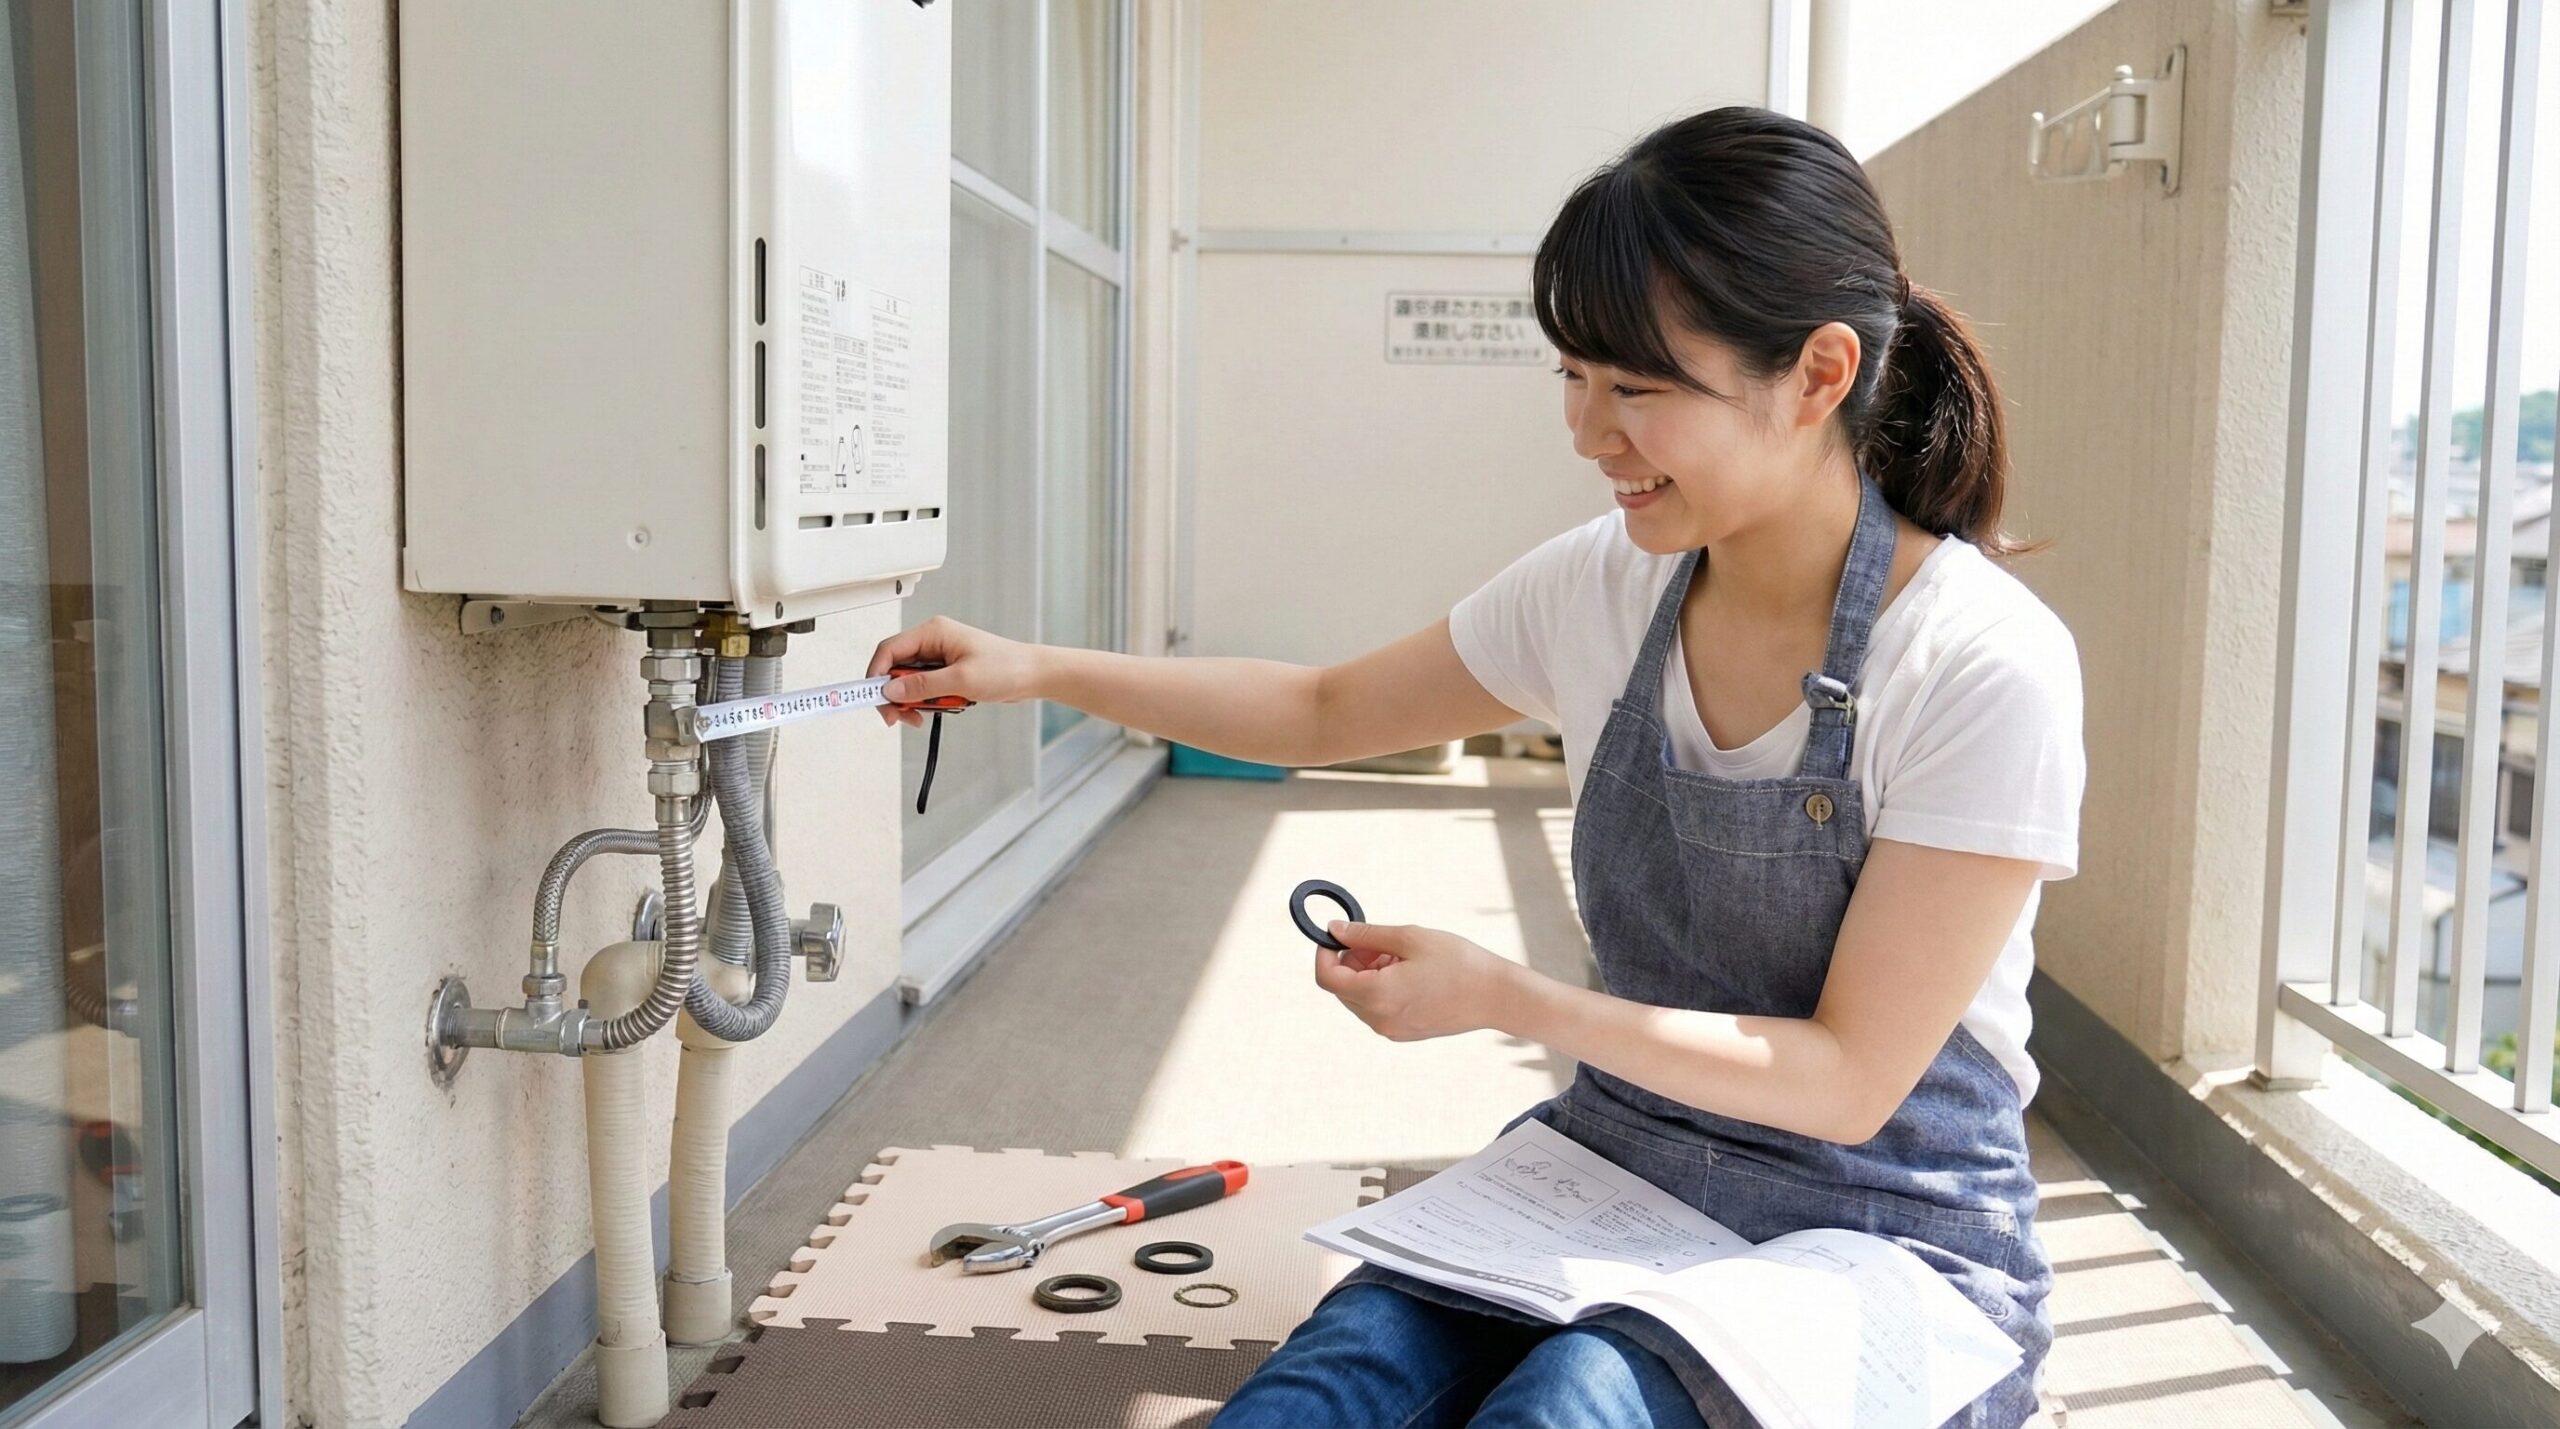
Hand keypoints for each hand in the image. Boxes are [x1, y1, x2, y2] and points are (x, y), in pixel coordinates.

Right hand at [865, 615, 1043, 727]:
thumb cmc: (1006, 668)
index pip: (889, 650)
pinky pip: (923, 687)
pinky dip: (925, 701)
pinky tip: (936, 710)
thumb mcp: (961, 680)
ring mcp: (939, 656)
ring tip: (923, 716)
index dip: (876, 675)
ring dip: (911, 701)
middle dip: (894, 695)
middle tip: (899, 718)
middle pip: (895, 667)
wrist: (1033, 675)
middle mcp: (933, 641)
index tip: (874, 699)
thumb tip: (891, 691)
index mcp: (933, 632)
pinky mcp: (946, 670)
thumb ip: (922, 686)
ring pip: (908, 680)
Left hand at [1311, 921, 1527, 1041]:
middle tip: (1380, 942)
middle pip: (1343, 988)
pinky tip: (1409, 973)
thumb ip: (1366, 934)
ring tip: (1400, 955)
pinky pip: (1378, 1009)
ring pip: (1360, 998)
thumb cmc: (1457, 962)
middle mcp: (1379, 1019)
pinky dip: (1382, 988)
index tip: (1338, 935)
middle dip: (1351, 961)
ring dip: (1368, 973)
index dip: (1325, 954)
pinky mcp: (1404, 1034)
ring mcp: (1391, 1030)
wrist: (1495, 996)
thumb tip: (1334, 930)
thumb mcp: (1409, 938)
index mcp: (1377, 994)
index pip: (1327, 978)